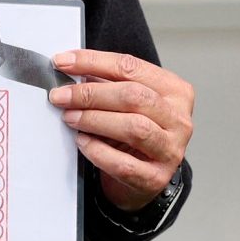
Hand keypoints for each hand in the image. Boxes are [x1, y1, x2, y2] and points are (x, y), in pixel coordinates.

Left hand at [49, 50, 193, 209]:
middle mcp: (178, 119)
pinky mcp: (156, 178)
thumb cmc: (134, 134)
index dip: (93, 62)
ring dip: (94, 120)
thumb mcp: (127, 104)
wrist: (146, 178)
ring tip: (70, 117)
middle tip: (61, 96)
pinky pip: (123, 163)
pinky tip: (82, 142)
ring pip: (133, 127)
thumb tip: (70, 70)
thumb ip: (105, 85)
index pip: (131, 67)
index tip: (63, 62)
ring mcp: (171, 149)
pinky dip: (98, 151)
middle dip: (90, 94)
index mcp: (174, 90)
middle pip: (133, 96)